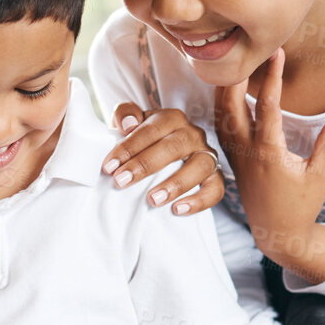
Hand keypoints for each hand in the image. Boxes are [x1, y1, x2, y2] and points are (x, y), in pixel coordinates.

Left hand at [102, 103, 225, 215]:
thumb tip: (127, 124)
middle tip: (121, 181)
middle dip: (145, 165)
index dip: (129, 147)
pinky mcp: (215, 177)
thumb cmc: (145, 139)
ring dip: (176, 184)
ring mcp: (207, 155)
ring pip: (200, 166)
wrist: (167, 152)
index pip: (151, 130)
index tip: (109, 167)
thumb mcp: (132, 123)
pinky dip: (199, 201)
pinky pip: (215, 189)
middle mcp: (192, 134)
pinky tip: (178, 210)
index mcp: (171, 119)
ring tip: (153, 200)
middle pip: (173, 147)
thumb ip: (125, 115)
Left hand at [213, 49, 324, 276]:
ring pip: (220, 115)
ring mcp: (234, 156)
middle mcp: (245, 151)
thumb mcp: (322, 174)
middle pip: (231, 105)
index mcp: (268, 153)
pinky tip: (226, 90)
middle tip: (247, 48)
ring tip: (234, 62)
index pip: (267, 106)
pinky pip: (220, 127)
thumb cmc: (302, 204)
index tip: (277, 53)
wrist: (277, 233)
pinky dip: (221, 106)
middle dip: (238, 75)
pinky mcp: (231, 160)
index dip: (272, 77)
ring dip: (225, 88)